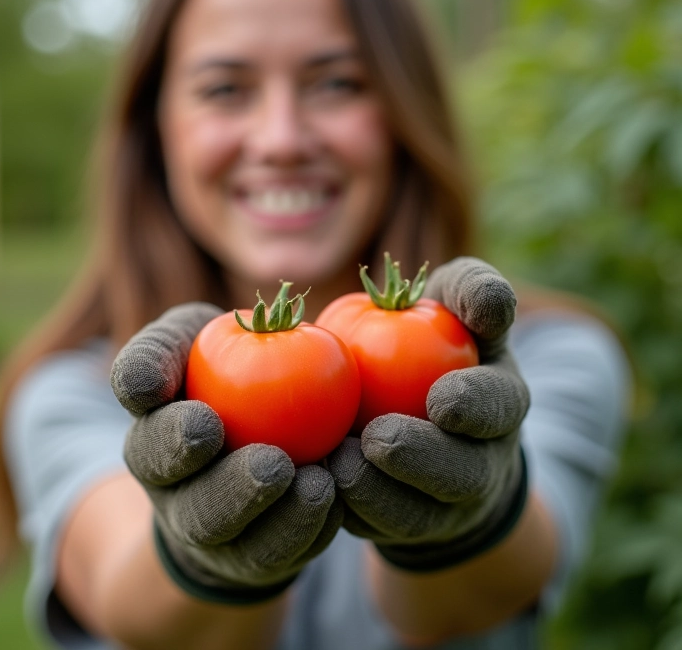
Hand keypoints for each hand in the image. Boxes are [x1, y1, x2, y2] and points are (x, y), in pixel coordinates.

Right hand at [110, 302, 342, 602]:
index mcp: (153, 442)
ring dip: (279, 517)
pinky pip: (282, 555)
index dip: (170, 439)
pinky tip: (335, 497)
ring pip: (243, 544)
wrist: (241, 434)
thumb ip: (161, 349)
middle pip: (195, 509)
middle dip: (231, 490)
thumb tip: (148, 382)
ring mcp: (216, 534)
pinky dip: (309, 530)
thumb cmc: (213, 374)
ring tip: (317, 484)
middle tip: (272, 464)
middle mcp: (177, 497)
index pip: (149, 444)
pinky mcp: (256, 557)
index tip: (206, 424)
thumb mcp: (184, 343)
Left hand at [327, 257, 528, 570]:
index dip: (478, 405)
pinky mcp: (400, 525)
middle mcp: (481, 460)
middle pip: (464, 474)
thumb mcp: (454, 307)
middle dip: (425, 461)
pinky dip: (350, 513)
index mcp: (499, 404)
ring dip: (380, 495)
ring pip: (419, 515)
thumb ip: (471, 290)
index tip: (441, 399)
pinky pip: (377, 529)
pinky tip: (318, 485)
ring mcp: (443, 503)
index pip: (501, 405)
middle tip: (378, 439)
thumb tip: (486, 302)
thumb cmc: (433, 345)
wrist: (419, 415)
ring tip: (339, 466)